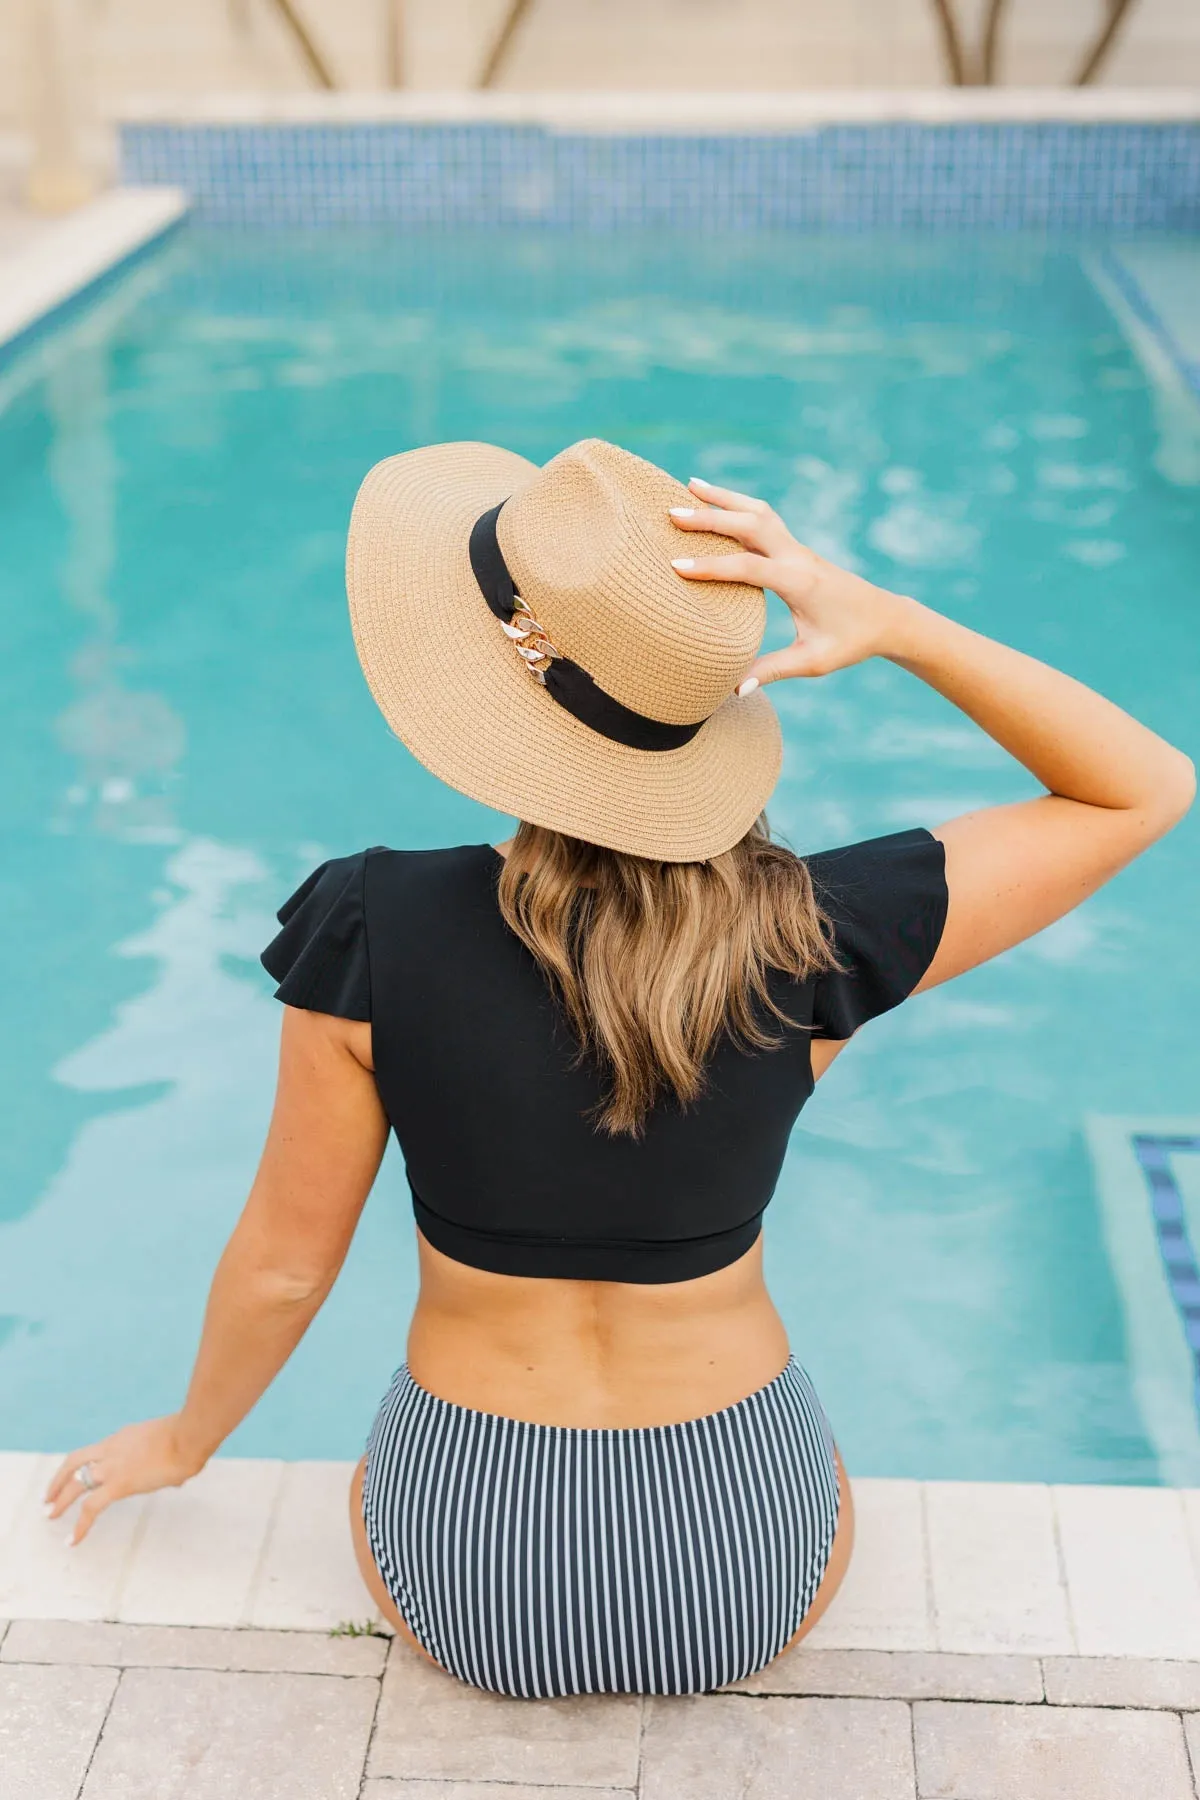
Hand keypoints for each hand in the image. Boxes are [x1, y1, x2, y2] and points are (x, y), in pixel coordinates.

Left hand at [44, 1416, 204, 1545]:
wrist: (189, 1435)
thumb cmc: (190, 1438)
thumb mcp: (173, 1444)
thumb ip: (170, 1460)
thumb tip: (180, 1476)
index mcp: (124, 1438)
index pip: (97, 1451)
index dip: (86, 1465)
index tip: (81, 1476)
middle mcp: (111, 1449)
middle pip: (74, 1463)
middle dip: (59, 1481)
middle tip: (48, 1498)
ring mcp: (112, 1466)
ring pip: (75, 1484)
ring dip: (59, 1500)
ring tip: (49, 1515)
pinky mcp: (118, 1484)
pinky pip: (91, 1508)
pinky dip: (79, 1525)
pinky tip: (73, 1540)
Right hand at [668, 476, 914, 687]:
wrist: (885, 618)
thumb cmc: (850, 641)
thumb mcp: (813, 662)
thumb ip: (773, 671)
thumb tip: (735, 690)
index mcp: (799, 583)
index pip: (748, 567)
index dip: (711, 567)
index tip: (676, 566)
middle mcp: (797, 557)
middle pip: (751, 525)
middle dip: (711, 517)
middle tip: (672, 514)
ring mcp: (798, 548)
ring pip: (758, 511)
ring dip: (724, 497)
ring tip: (690, 485)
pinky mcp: (796, 548)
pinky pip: (765, 517)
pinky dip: (739, 504)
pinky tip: (718, 500)